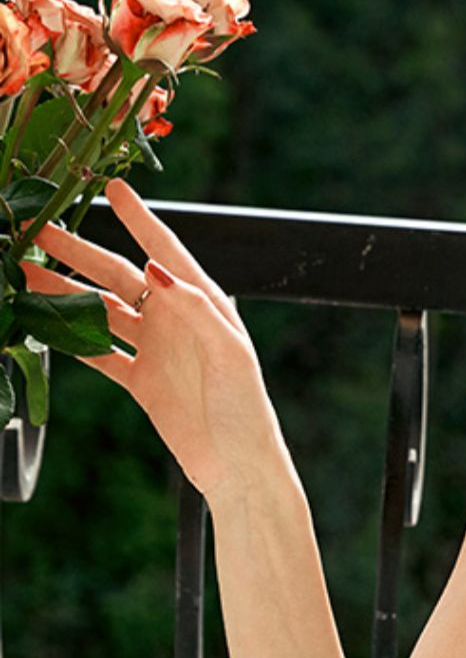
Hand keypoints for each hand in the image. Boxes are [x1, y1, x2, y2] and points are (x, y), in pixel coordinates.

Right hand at [26, 178, 284, 503]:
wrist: (238, 469)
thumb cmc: (246, 410)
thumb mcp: (230, 354)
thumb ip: (195, 308)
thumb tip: (155, 268)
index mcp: (203, 305)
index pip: (165, 251)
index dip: (139, 220)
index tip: (112, 188)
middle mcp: (177, 321)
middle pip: (121, 277)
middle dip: (81, 253)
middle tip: (40, 232)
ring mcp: (157, 350)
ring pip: (103, 311)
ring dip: (66, 293)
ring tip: (26, 273)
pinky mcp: (141, 382)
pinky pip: (101, 353)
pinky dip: (73, 338)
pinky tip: (44, 323)